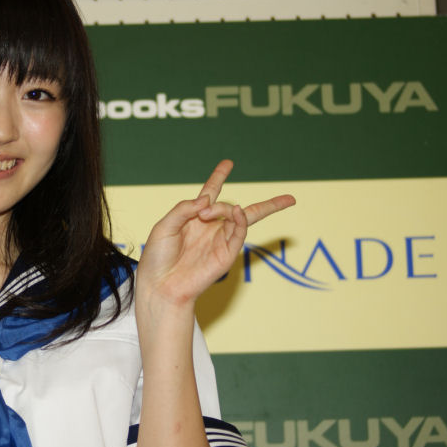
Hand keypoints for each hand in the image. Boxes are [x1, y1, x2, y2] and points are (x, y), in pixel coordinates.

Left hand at [136, 160, 294, 309]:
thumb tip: (207, 198)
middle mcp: (210, 228)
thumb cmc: (158, 257)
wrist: (159, 283)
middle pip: (238, 209)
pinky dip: (242, 220)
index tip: (228, 163)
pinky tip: (238, 211)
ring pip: (238, 217)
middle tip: (289, 198)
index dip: (218, 178)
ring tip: (206, 214)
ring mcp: (220, 240)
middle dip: (267, 204)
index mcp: (193, 218)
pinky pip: (239, 233)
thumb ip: (184, 209)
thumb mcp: (164, 226)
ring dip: (226, 209)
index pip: (209, 194)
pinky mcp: (226, 254)